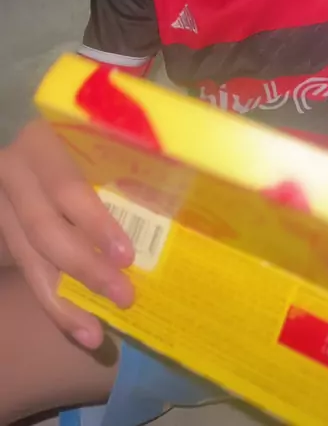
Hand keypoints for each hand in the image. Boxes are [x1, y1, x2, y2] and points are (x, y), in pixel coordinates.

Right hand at [0, 119, 134, 348]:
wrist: (19, 136)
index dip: (95, 224)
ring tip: (93, 333)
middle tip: (124, 297)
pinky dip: (53, 299)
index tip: (127, 256)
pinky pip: (26, 268)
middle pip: (44, 229)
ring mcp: (2, 203)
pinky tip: (78, 325)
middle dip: (85, 269)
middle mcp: (13, 173)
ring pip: (28, 258)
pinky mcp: (2, 227)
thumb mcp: (91, 135)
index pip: (66, 188)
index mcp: (40, 144)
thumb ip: (117, 154)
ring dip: (62, 301)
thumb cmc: (78, 133)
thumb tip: (172, 186)